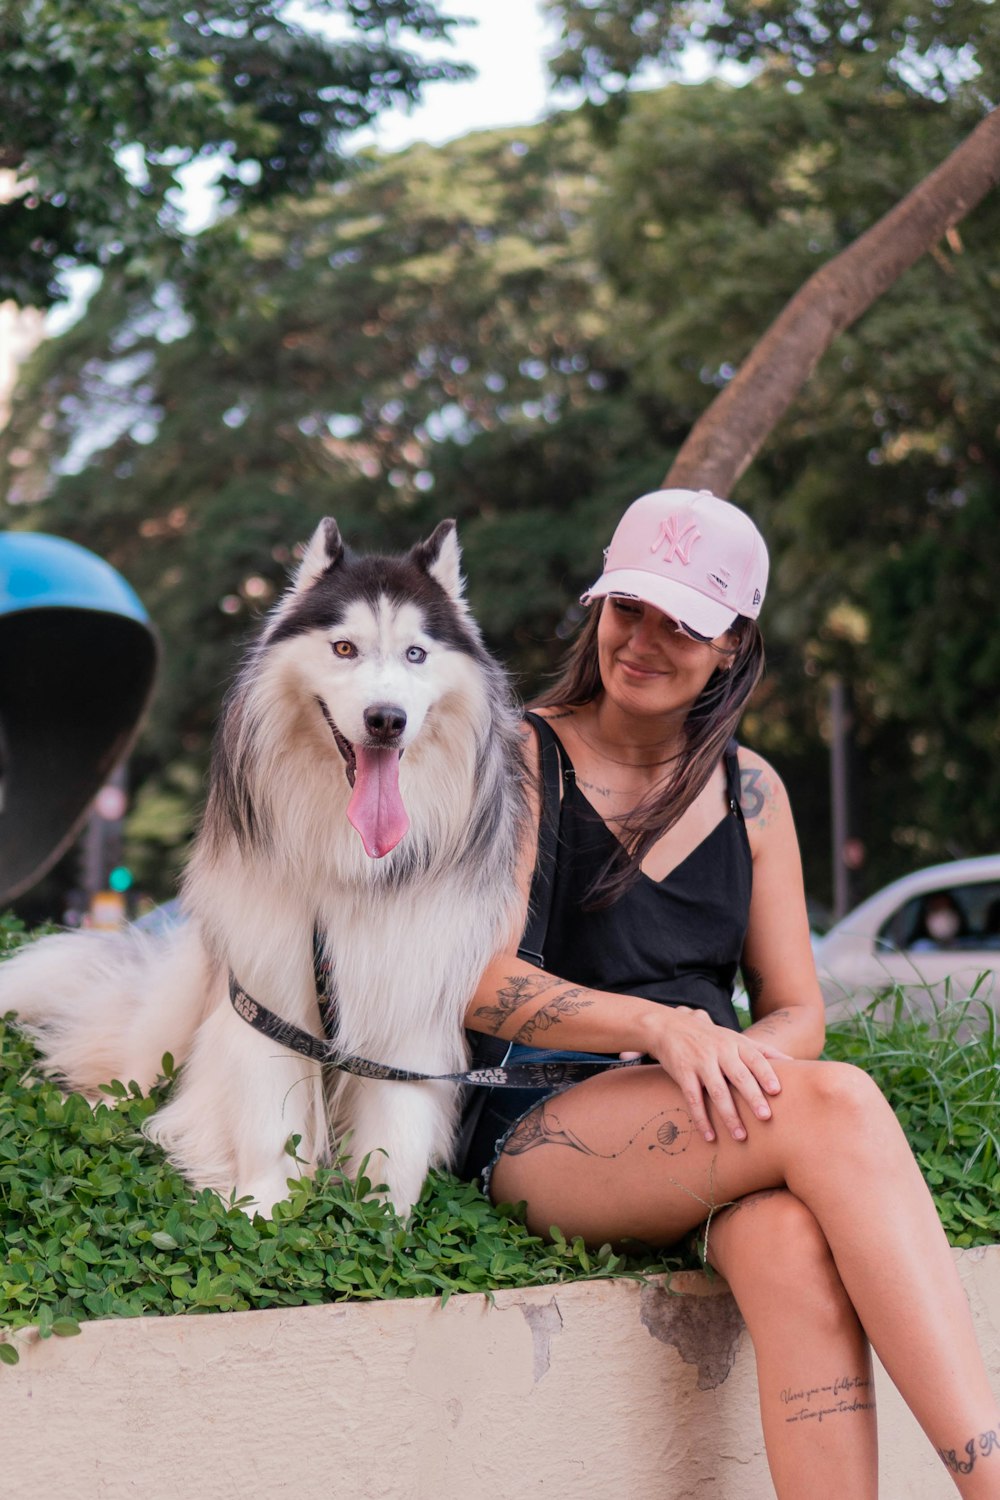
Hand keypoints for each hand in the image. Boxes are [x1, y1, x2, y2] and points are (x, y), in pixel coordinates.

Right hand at [643, 1006, 791, 1143]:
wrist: (669, 1027)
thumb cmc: (710, 1038)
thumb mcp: (735, 1038)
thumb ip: (762, 1050)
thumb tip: (793, 1063)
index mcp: (736, 1043)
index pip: (755, 1058)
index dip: (765, 1073)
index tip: (777, 1091)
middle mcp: (720, 1051)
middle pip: (739, 1075)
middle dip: (752, 1096)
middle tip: (765, 1117)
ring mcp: (700, 1062)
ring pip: (717, 1091)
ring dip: (729, 1115)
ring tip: (741, 1136)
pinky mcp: (683, 1072)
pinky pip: (693, 1098)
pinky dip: (701, 1119)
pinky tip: (709, 1136)